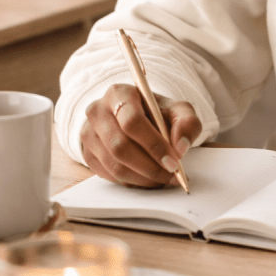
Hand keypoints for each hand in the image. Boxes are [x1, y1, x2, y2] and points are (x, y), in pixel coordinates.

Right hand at [81, 84, 200, 186]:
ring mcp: (88, 134)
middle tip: (171, 175)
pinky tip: (148, 178)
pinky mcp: (88, 154)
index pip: (132, 121)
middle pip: (121, 146)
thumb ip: (187, 123)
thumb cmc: (156, 113)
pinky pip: (109, 175)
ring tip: (163, 179)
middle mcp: (98, 111)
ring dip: (143, 178)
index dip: (154, 145)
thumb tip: (180, 148)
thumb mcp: (177, 110)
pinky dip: (132, 182)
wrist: (134, 118)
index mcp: (119, 93)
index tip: (174, 162)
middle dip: (150, 166)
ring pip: (114, 165)